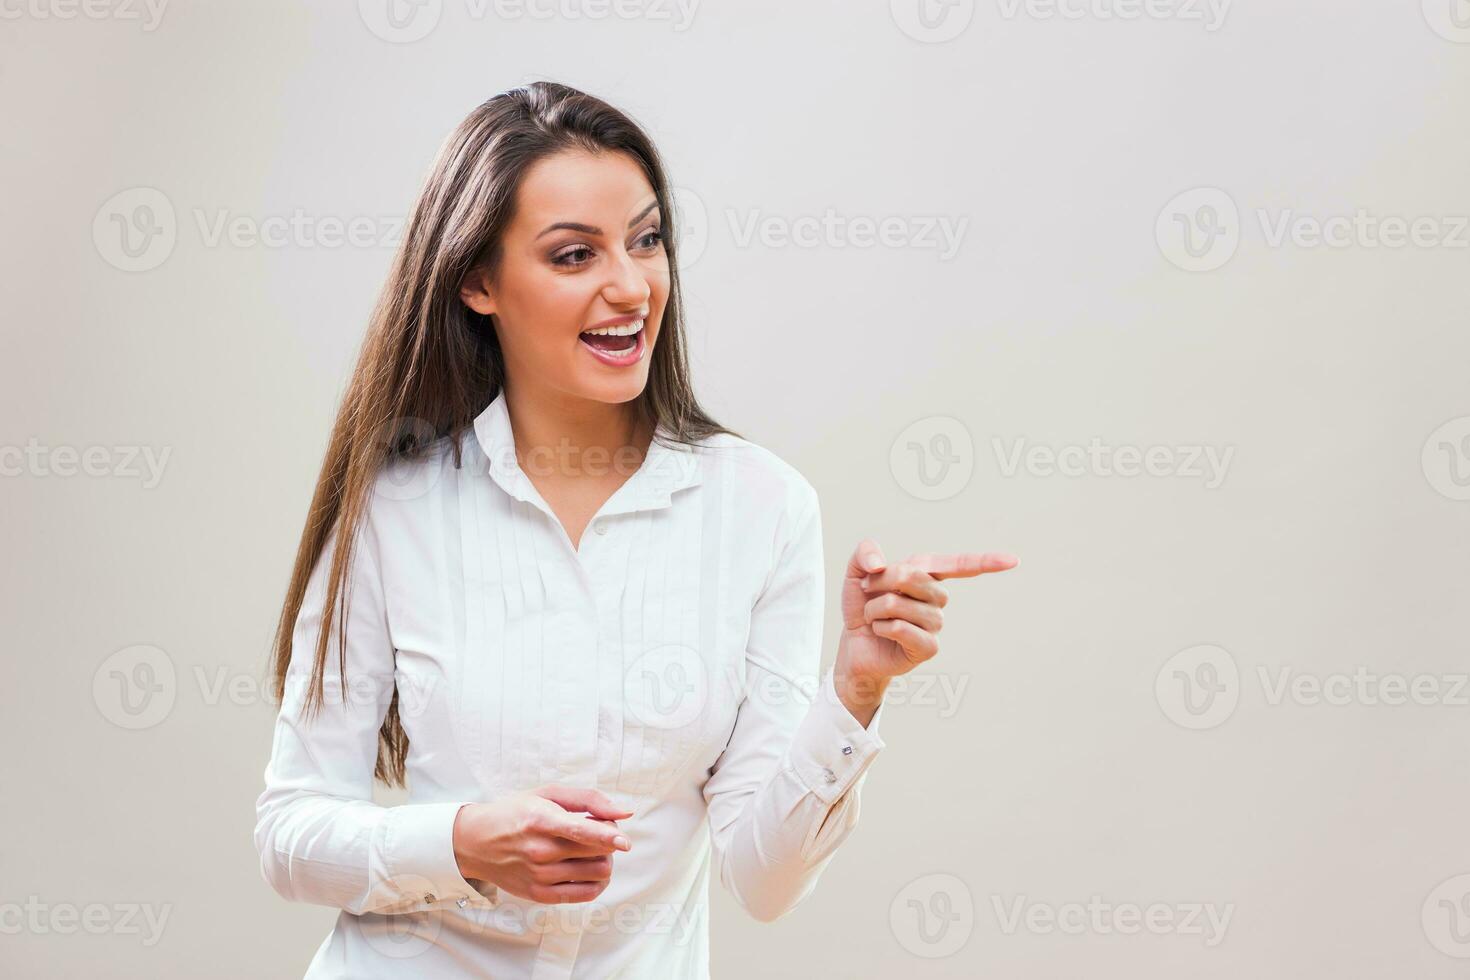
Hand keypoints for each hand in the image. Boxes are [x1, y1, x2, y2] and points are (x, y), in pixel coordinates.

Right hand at [452, 784, 633, 904]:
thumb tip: (624, 813)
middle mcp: (539, 850)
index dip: (607, 836)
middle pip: (596, 852)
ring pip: (596, 873)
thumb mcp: (547, 793)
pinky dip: (597, 882)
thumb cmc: (516, 813)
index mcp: (540, 819)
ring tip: (593, 851)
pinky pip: (585, 894)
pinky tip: (590, 869)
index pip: (580, 831)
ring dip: (605, 860)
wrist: (476, 842)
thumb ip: (588, 799)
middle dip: (609, 841)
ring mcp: (539, 876)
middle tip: (600, 833)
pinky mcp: (540, 895)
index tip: (625, 842)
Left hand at [834, 541, 1017, 721]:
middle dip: (881, 581)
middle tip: (869, 591)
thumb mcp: (855, 573)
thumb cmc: (862, 607)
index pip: (959, 565)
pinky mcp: (928, 647)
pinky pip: (902, 627)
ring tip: (875, 617)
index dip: (986, 561)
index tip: (1013, 560)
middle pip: (913, 576)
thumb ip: (864, 553)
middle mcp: (937, 599)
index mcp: (926, 574)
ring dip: (876, 608)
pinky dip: (883, 627)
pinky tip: (882, 632)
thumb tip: (879, 563)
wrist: (854, 645)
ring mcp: (935, 624)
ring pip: (902, 604)